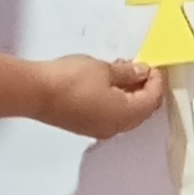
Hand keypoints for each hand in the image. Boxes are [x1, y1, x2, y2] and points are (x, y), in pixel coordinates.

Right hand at [36, 54, 164, 140]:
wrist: (37, 92)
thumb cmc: (72, 79)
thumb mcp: (104, 69)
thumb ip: (127, 72)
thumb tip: (142, 73)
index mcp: (125, 115)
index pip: (151, 100)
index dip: (156, 82)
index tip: (153, 65)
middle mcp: (115, 128)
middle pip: (140, 111)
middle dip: (144, 90)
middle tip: (140, 68)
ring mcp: (99, 129)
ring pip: (124, 114)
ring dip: (129, 95)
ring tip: (122, 71)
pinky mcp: (84, 126)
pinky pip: (109, 115)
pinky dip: (115, 100)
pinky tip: (107, 84)